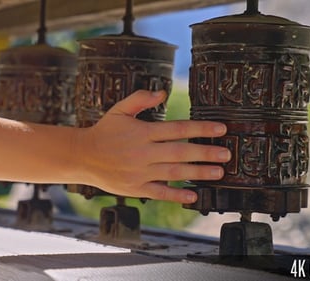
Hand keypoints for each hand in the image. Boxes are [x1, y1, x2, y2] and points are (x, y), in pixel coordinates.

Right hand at [76, 90, 230, 203]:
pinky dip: (176, 195)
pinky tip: (193, 196)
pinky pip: (159, 192)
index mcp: (142, 132)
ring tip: (219, 173)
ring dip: (198, 173)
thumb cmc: (104, 132)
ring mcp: (140, 172)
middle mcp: (143, 152)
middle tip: (226, 154)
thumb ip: (139, 99)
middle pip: (181, 152)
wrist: (83, 157)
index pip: (177, 129)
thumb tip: (162, 93)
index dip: (201, 128)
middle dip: (206, 153)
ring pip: (174, 172)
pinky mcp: (135, 188)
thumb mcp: (119, 110)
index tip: (221, 129)